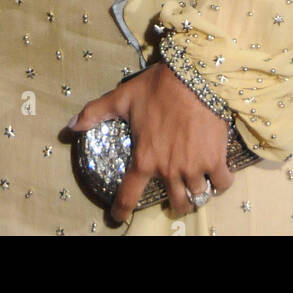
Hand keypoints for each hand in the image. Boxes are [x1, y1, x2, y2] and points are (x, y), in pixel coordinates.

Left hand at [69, 62, 234, 220]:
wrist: (194, 76)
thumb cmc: (157, 87)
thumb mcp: (122, 97)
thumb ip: (95, 112)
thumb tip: (70, 127)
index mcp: (144, 158)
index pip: (129, 194)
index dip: (122, 209)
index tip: (119, 217)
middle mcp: (169, 170)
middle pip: (176, 203)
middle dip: (177, 204)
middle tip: (177, 195)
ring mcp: (194, 167)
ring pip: (198, 196)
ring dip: (197, 192)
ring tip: (197, 184)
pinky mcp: (216, 160)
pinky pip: (222, 183)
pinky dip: (221, 182)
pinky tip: (218, 174)